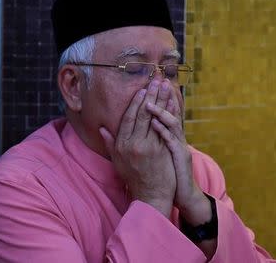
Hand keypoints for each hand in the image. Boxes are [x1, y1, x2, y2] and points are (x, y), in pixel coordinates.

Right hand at [99, 80, 175, 217]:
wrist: (150, 196)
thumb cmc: (134, 178)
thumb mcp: (118, 161)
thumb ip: (111, 143)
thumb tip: (102, 129)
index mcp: (121, 145)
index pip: (128, 117)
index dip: (136, 102)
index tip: (142, 88)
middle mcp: (132, 144)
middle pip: (142, 114)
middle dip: (150, 95)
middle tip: (156, 79)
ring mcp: (147, 147)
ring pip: (154, 118)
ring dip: (161, 100)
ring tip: (166, 86)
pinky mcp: (160, 151)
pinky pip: (165, 128)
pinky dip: (170, 114)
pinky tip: (174, 103)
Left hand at [146, 84, 210, 224]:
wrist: (182, 194)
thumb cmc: (169, 174)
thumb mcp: (162, 153)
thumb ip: (156, 138)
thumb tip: (149, 125)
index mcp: (172, 136)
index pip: (168, 112)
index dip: (163, 97)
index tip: (156, 83)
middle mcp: (178, 138)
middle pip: (173, 113)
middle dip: (166, 96)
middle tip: (161, 80)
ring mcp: (180, 146)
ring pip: (173, 124)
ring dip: (162, 111)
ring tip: (151, 101)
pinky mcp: (181, 157)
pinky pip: (171, 141)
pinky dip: (163, 131)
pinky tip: (155, 123)